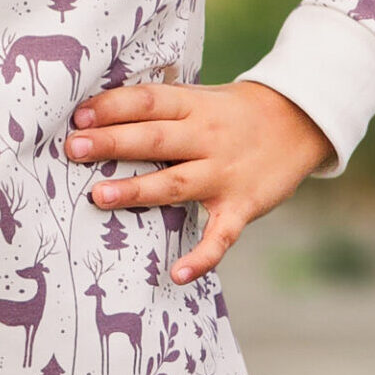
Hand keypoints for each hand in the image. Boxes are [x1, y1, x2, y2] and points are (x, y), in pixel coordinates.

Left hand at [63, 79, 336, 285]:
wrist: (301, 122)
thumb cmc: (232, 114)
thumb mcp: (200, 99)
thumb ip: (159, 108)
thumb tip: (94, 116)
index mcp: (193, 106)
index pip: (148, 102)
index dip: (113, 107)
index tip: (79, 116)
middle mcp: (207, 138)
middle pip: (154, 139)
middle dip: (112, 143)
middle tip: (73, 149)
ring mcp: (224, 174)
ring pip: (176, 182)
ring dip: (138, 190)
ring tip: (100, 196)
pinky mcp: (242, 207)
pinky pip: (220, 236)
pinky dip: (202, 257)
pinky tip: (178, 275)